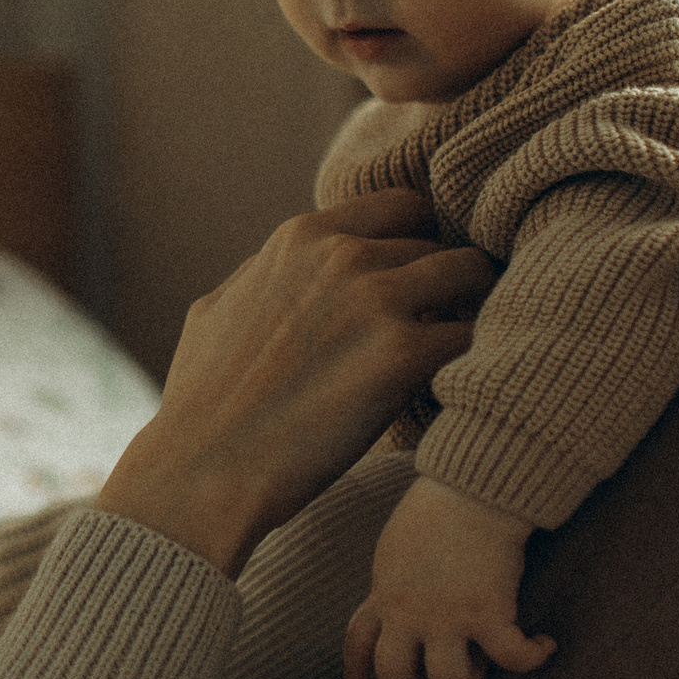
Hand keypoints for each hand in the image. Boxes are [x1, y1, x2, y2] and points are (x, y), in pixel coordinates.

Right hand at [98, 192, 493, 579]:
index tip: (421, 279)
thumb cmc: (202, 404)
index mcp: (301, 236)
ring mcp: (378, 301)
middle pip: (439, 247)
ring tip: (456, 355)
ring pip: (472, 276)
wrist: (203, 473)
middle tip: (440, 330)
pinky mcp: (404, 357)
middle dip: (445, 285)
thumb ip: (267, 273)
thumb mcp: (218, 307)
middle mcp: (344, 256)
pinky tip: (458, 390)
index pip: (403, 205)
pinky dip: (477, 361)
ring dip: (471, 312)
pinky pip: (476, 338)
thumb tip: (293, 265)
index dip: (419, 242)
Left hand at [345, 475, 556, 678]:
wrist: (473, 487)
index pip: (357, 643)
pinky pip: (513, 658)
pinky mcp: (489, 612)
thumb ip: (395, 579)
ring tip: (486, 663)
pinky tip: (544, 644)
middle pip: (397, 676)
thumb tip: (399, 594)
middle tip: (440, 674)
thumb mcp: (396, 546)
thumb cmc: (439, 506)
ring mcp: (448, 617)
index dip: (356, 675)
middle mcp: (409, 613)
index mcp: (386, 594)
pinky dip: (533, 656)